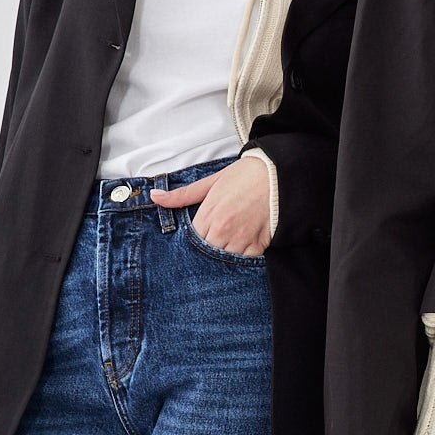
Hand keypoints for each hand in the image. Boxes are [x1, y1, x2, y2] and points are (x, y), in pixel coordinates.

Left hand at [151, 157, 271, 255]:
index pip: (191, 242)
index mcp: (209, 215)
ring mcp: (242, 240)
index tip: (197, 238)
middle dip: (207, 250)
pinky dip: (242, 258)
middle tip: (213, 242)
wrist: (278, 173)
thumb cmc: (244, 176)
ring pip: (225, 261)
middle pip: (206, 254)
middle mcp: (223, 231)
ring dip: (224, 256)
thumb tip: (155, 196)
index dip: (192, 242)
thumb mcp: (211, 181)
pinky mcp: (259, 245)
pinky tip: (242, 247)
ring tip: (227, 244)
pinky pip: (245, 261)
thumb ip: (182, 195)